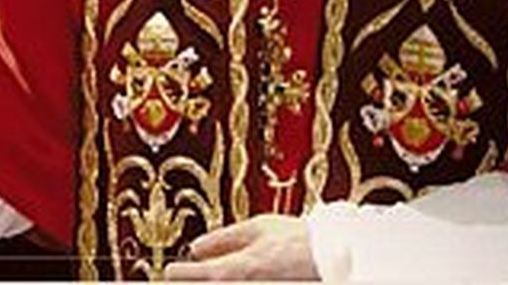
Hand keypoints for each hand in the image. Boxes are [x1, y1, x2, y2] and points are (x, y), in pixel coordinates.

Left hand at [164, 216, 318, 280]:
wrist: (336, 257)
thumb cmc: (298, 239)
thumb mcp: (257, 228)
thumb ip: (223, 239)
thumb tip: (196, 247)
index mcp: (237, 270)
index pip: (194, 276)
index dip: (179, 273)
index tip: (170, 271)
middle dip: (191, 282)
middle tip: (177, 279)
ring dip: (208, 282)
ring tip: (201, 275)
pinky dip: (229, 282)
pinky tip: (228, 276)